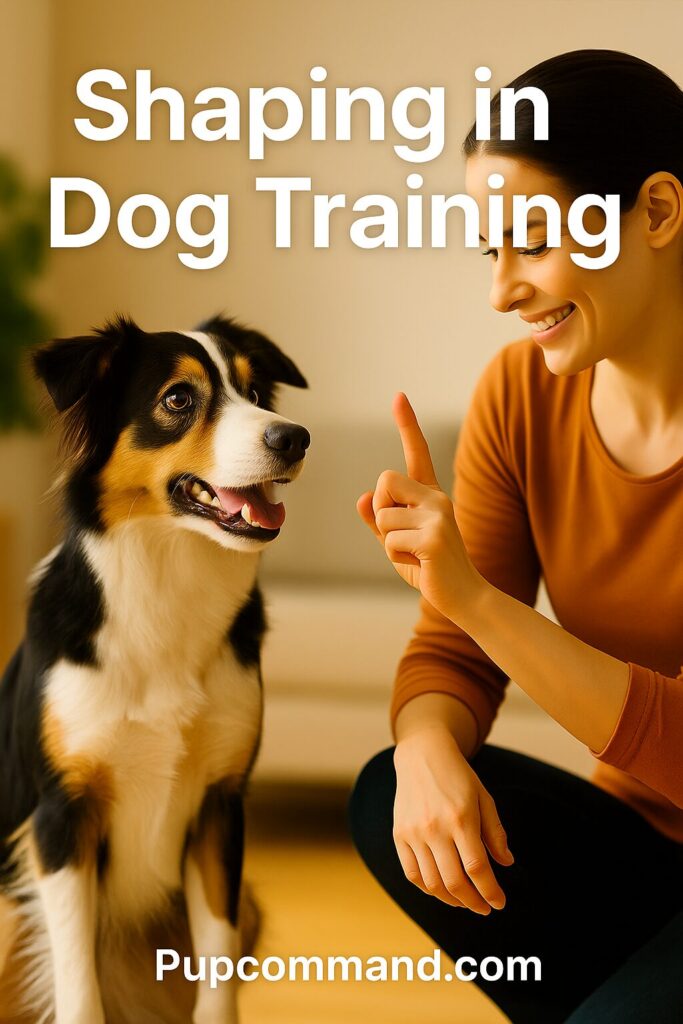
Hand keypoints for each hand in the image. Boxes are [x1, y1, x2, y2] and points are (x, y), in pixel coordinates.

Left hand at [357, 393, 483, 623]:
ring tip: (413, 555)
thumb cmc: (430, 570)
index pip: (417, 453)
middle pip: (384, 481)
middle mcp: (437, 498)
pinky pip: (390, 539)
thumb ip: (380, 521)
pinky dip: (395, 557)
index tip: (399, 396)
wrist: (463, 598)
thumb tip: (361, 497)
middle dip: (381, 509)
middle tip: (402, 536)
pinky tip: (419, 565)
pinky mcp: (433, 537)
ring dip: (388, 542)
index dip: (408, 424)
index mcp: (430, 495)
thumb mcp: (398, 543)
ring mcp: (438, 516)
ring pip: (382, 516)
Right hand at [393, 725, 513, 912]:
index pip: (477, 868)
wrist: (422, 755)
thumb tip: (506, 863)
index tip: (499, 903)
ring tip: (465, 901)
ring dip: (451, 900)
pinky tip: (441, 890)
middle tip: (484, 908)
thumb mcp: (484, 798)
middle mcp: (435, 828)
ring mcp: (414, 833)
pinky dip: (427, 889)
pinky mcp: (399, 835)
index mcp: (461, 818)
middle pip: (454, 882)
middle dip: (473, 902)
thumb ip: (495, 832)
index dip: (490, 892)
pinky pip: (412, 874)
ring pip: (432, 883)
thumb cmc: (458, 776)